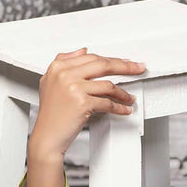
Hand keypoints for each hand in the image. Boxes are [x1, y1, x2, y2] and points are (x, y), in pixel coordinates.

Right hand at [29, 48, 146, 160]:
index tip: (125, 62)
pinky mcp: (82, 104)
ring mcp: (73, 88)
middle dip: (125, 66)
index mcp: (58, 67)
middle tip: (139, 68)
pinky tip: (125, 110)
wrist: (47, 136)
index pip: (91, 57)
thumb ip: (65, 63)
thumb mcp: (51, 81)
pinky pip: (108, 103)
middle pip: (102, 65)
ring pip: (108, 85)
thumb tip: (83, 50)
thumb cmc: (51, 112)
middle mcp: (64, 75)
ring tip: (129, 98)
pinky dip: (119, 108)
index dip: (111, 59)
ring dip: (123, 93)